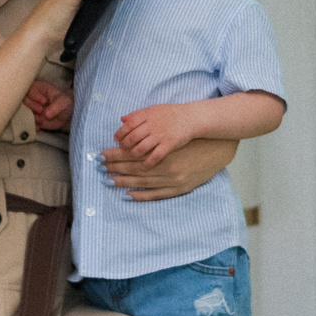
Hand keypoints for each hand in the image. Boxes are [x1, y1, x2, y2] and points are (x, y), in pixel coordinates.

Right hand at [24, 80, 72, 130]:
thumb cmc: (65, 104)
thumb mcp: (64, 102)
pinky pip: (25, 121)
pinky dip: (31, 125)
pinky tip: (39, 127)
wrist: (66, 116)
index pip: (29, 88)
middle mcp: (32, 97)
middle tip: (41, 110)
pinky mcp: (30, 118)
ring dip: (30, 116)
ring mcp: (30, 108)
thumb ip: (57, 106)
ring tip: (41, 120)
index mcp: (40, 88)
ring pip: (22, 110)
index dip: (34, 95)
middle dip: (31, 106)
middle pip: (23, 99)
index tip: (44, 102)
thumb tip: (46, 114)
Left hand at [101, 135, 236, 200]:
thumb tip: (124, 121)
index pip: (132, 153)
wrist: (216, 148)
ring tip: (108, 180)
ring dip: (123, 181)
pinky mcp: (178, 188)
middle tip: (99, 168)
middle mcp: (165, 166)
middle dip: (115, 167)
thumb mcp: (170, 131)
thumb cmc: (190, 138)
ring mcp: (172, 179)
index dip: (115, 155)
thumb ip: (149, 127)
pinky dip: (141, 194)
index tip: (101, 155)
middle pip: (134, 167)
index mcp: (161, 150)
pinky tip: (128, 194)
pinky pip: (155, 194)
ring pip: (142, 181)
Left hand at [111, 103, 198, 168]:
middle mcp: (153, 125)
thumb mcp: (154, 109)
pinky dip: (148, 163)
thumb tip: (122, 119)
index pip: (128, 124)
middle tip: (121, 150)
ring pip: (141, 147)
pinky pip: (156, 156)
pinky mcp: (169, 144)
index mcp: (148, 115)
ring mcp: (161, 135)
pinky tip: (144, 167)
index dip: (120, 133)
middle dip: (124, 145)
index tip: (116, 139)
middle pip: (132, 137)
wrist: (191, 117)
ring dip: (133, 154)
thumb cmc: (171, 114)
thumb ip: (138, 114)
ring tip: (130, 158)